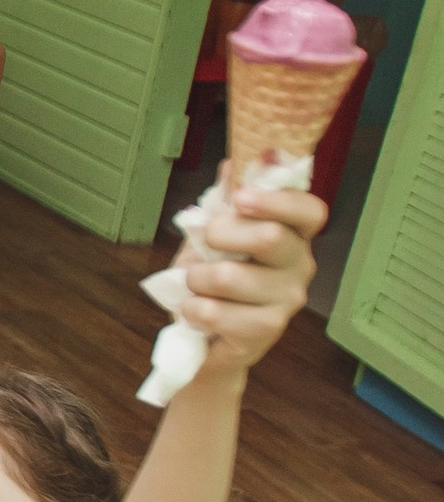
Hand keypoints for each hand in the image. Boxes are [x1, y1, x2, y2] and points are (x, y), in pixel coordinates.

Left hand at [179, 182, 323, 372]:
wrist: (201, 336)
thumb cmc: (211, 279)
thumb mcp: (215, 234)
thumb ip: (226, 201)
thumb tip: (232, 165)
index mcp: (294, 235)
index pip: (310, 211)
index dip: (277, 200)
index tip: (240, 199)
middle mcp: (300, 267)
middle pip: (270, 237)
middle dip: (221, 234)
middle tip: (207, 241)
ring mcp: (286, 302)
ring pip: (231, 276)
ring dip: (197, 277)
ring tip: (195, 284)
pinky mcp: (264, 334)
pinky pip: (216, 312)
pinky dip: (192, 308)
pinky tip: (195, 311)